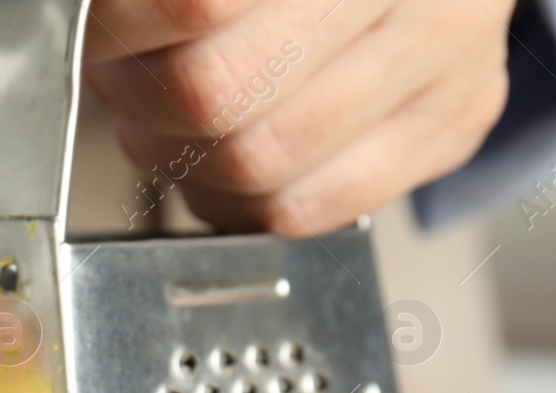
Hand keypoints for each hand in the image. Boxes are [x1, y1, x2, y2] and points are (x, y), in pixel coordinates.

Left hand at [84, 0, 512, 233]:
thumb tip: (104, 21)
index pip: (195, 7)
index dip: (119, 31)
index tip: (101, 34)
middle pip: (213, 94)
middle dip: (137, 101)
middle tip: (121, 79)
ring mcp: (445, 57)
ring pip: (255, 163)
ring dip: (176, 157)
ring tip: (161, 119)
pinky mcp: (454, 121)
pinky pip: (307, 209)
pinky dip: (233, 199)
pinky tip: (215, 162)